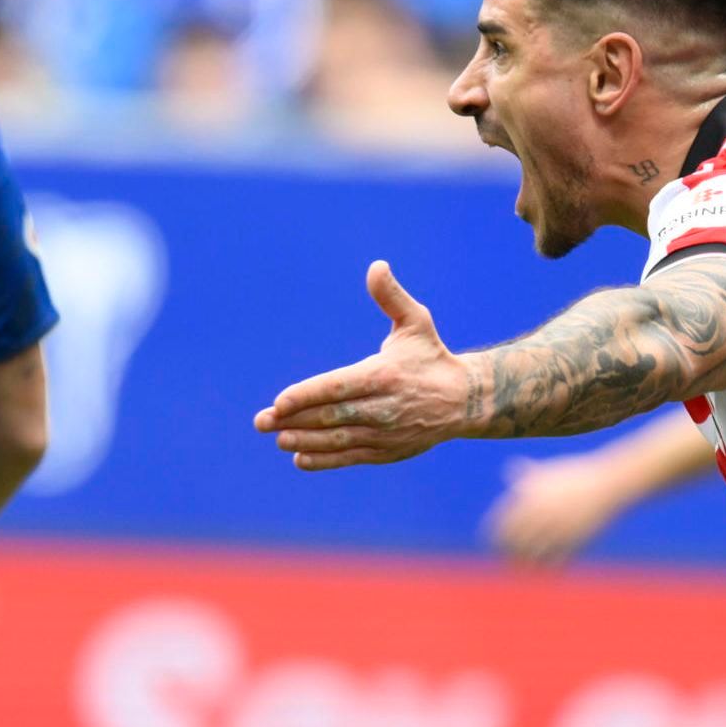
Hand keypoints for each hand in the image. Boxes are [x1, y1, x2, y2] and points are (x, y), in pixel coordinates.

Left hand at [256, 261, 475, 469]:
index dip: (307, 395)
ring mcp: (386, 434)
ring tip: (278, 439)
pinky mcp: (388, 452)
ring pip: (338, 440)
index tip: (279, 401)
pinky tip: (301, 458)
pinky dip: (325, 460)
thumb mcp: (416, 322)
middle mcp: (384, 408)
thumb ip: (391, 297)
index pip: (338, 387)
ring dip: (305, 441)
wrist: (464, 401)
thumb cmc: (431, 357)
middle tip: (261, 422)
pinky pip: (351, 457)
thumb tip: (376, 266)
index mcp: (384, 375)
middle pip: (332, 416)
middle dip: (293, 420)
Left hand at [488, 455, 628, 566]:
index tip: (492, 545)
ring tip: (523, 570)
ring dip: (525, 566)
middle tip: (507, 560)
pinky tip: (547, 571)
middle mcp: (541, 512)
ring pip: (532, 556)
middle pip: (515, 542)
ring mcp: (558, 527)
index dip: (493, 536)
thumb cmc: (578, 476)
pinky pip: (555, 562)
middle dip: (507, 554)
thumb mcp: (551, 471)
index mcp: (531, 496)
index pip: (503, 522)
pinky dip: (547, 569)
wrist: (610, 483)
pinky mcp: (575, 540)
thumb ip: (528, 475)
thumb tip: (510, 468)